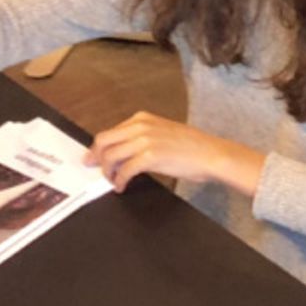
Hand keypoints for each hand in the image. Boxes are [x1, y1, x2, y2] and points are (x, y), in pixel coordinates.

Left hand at [83, 111, 264, 194]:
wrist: (211, 154)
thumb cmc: (192, 147)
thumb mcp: (162, 133)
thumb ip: (141, 137)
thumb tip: (123, 152)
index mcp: (142, 118)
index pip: (110, 132)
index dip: (99, 147)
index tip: (94, 157)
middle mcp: (140, 126)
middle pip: (104, 141)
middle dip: (96, 157)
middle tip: (95, 170)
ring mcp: (144, 140)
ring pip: (111, 156)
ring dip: (107, 172)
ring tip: (112, 181)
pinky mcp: (150, 156)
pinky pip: (124, 170)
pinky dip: (119, 180)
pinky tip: (122, 186)